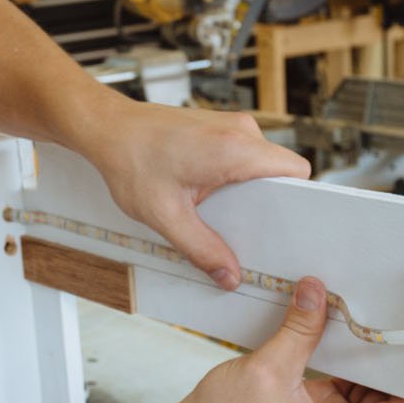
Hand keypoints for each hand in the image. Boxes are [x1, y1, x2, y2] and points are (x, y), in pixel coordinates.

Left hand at [85, 100, 309, 289]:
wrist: (107, 128)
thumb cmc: (131, 160)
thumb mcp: (166, 215)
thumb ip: (201, 249)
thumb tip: (230, 276)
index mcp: (236, 148)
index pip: (296, 170)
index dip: (296, 200)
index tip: (283, 227)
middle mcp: (241, 131)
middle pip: (281, 171)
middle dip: (269, 203)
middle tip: (247, 232)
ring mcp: (230, 126)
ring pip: (261, 165)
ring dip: (247, 192)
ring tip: (221, 214)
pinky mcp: (219, 128)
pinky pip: (242, 157)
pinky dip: (232, 179)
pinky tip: (208, 197)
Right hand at [165, 277, 403, 402]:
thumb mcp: (269, 368)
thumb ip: (298, 329)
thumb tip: (316, 289)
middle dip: (387, 369)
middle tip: (398, 330)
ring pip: (358, 397)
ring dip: (361, 366)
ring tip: (370, 329)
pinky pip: (336, 392)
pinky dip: (339, 368)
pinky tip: (338, 338)